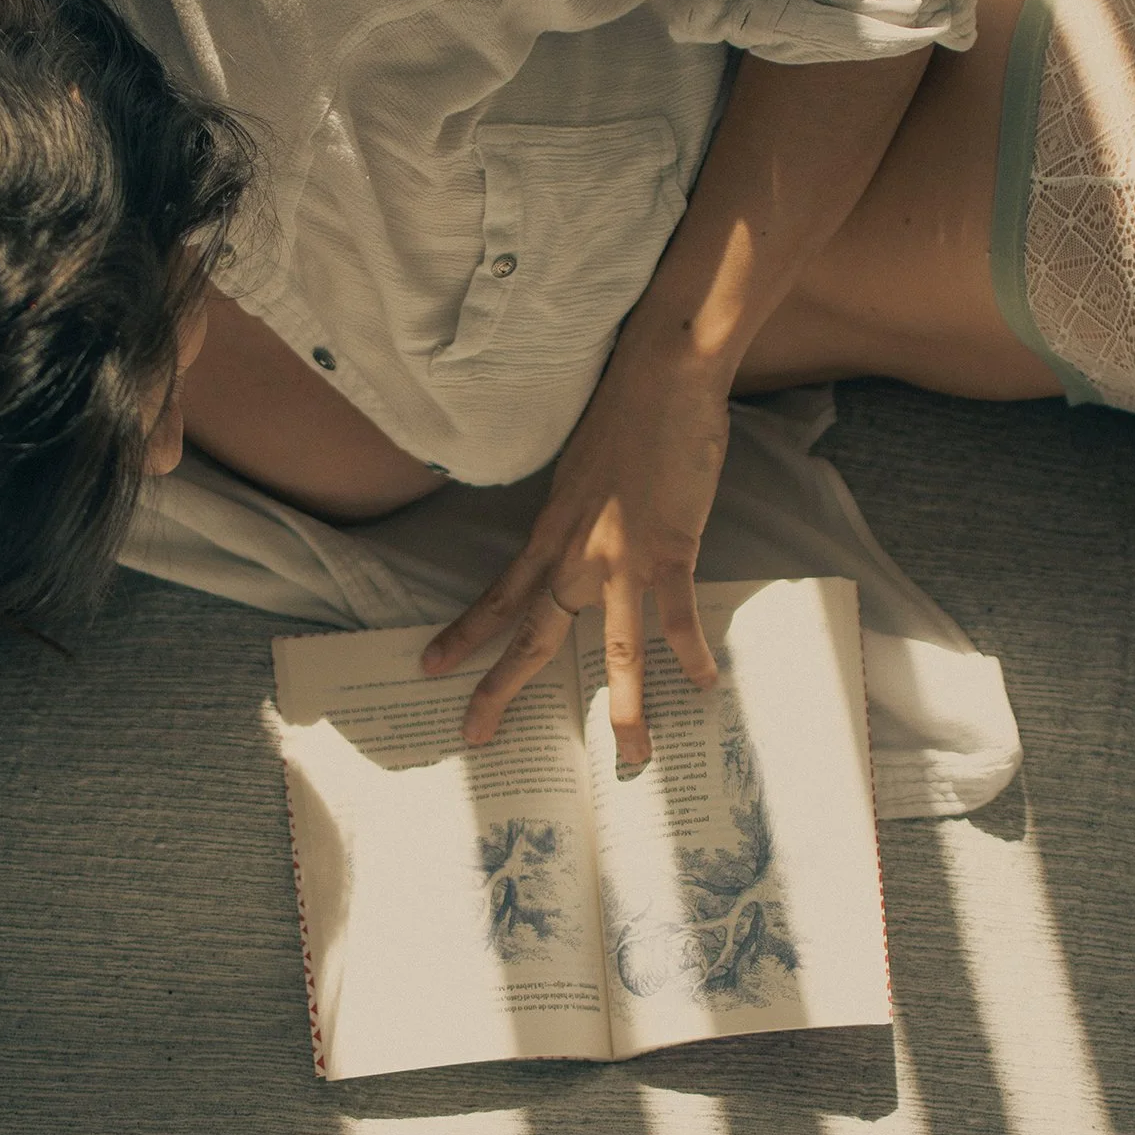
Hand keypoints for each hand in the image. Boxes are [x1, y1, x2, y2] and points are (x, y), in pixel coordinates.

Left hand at [418, 346, 728, 764]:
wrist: (661, 377)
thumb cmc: (626, 412)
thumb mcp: (582, 469)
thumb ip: (580, 513)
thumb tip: (587, 536)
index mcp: (551, 530)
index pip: (498, 594)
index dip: (464, 633)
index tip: (431, 665)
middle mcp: (577, 553)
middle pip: (534, 635)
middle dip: (501, 689)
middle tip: (475, 734)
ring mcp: (624, 558)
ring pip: (616, 649)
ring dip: (623, 708)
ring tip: (627, 757)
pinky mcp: (670, 550)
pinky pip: (679, 619)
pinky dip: (692, 656)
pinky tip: (703, 688)